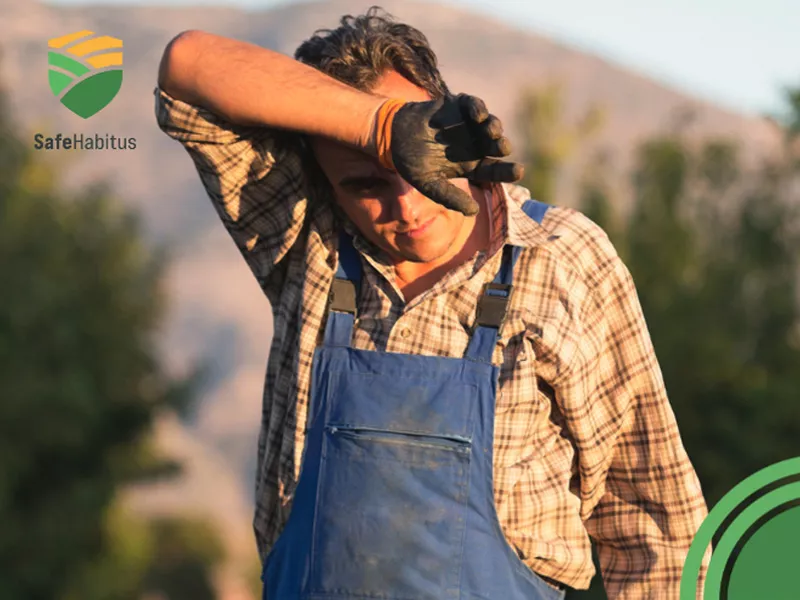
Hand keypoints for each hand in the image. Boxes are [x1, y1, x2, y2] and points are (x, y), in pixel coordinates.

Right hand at [377, 94, 523, 215]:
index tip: (519, 171)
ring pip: (489, 124)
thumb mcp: (428, 184)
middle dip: (501, 146)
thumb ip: (449, 197)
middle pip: (496, 146)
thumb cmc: (410, 162)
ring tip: (491, 131)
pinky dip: (478, 107)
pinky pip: (473, 104)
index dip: (508, 171)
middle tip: (502, 147)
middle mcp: (473, 146)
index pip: (494, 170)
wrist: (391, 137)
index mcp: (470, 166)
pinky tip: (478, 115)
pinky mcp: (457, 107)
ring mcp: (467, 126)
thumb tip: (474, 211)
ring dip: (494, 126)